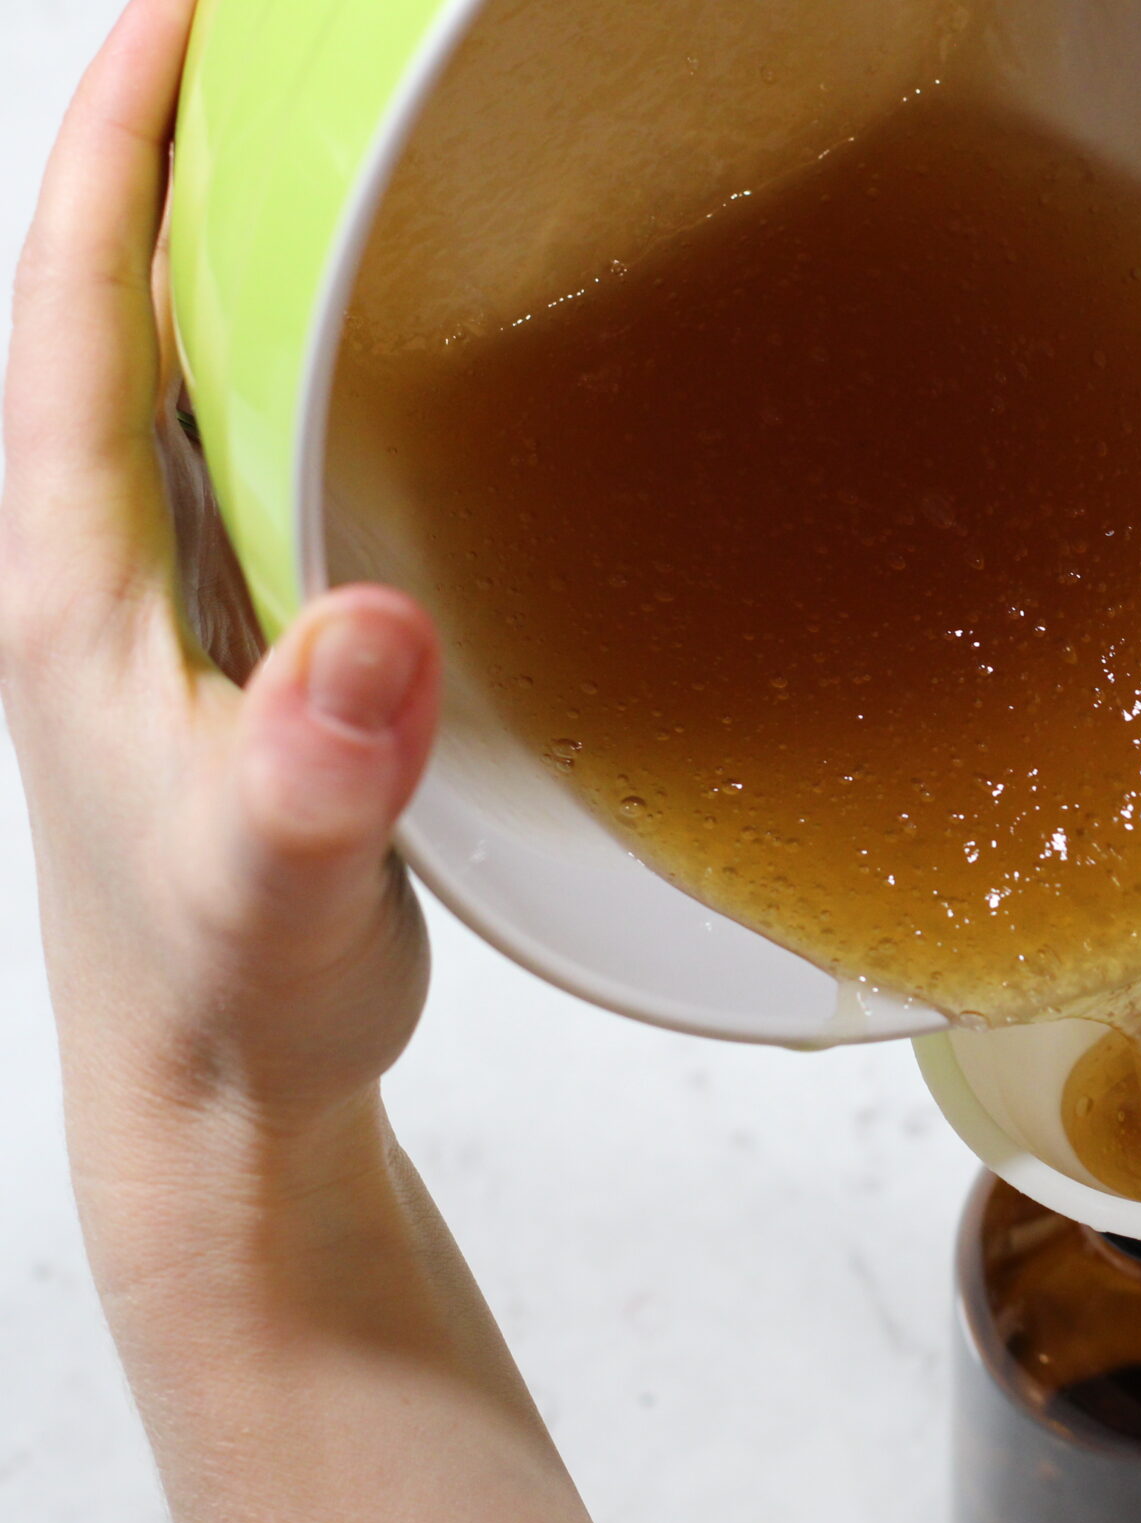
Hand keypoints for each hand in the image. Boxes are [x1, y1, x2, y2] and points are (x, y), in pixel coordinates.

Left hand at [2, 0, 441, 1260]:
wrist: (216, 1090)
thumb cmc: (231, 993)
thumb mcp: (269, 891)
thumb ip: (307, 775)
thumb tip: (366, 629)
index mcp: (69, 584)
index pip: (68, 313)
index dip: (113, 147)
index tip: (178, 12)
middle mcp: (91, 561)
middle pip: (95, 299)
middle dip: (158, 144)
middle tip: (260, 35)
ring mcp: (153, 595)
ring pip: (159, 363)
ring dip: (211, 235)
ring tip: (303, 133)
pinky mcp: (223, 631)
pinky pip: (225, 441)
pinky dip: (267, 349)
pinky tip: (344, 336)